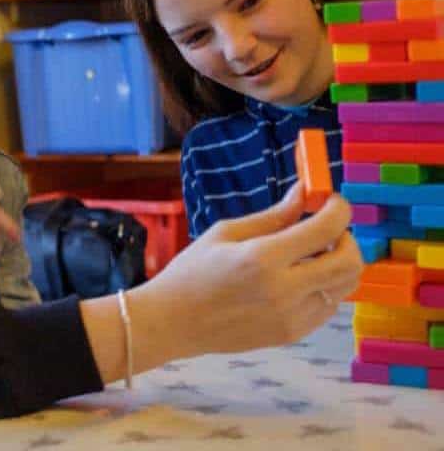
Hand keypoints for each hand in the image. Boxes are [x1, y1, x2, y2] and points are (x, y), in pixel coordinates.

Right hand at [80, 182, 362, 383]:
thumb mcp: (226, 233)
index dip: (338, 209)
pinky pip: (328, 306)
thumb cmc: (192, 272)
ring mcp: (291, 316)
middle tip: (327, 230)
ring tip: (310, 255)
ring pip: (345, 286)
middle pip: (351, 261)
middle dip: (347, 238)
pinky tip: (298, 279)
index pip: (327, 229)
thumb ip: (273, 216)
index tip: (331, 201)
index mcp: (263, 257)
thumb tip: (304, 192)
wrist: (173, 322)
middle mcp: (284, 289)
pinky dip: (324, 287)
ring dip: (337, 264)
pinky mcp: (291, 333)